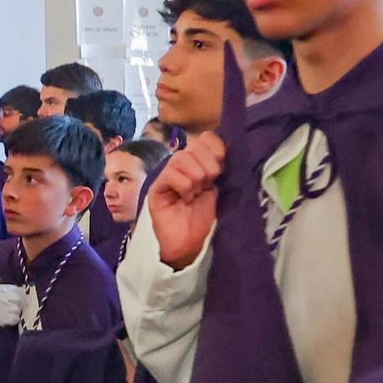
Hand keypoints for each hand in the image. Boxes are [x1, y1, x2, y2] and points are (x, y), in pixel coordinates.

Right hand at [0, 284, 27, 346]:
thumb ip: (5, 294)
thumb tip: (25, 293)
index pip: (16, 288)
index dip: (22, 295)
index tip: (23, 301)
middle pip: (18, 298)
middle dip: (20, 306)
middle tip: (17, 311)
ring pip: (17, 309)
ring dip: (16, 315)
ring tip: (8, 317)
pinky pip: (14, 318)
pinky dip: (13, 322)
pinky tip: (7, 322)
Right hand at [148, 132, 224, 269]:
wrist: (190, 245)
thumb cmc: (204, 219)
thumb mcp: (219, 189)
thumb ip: (219, 168)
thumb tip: (226, 149)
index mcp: (199, 161)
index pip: (207, 137)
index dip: (217, 149)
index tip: (222, 169)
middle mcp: (182, 164)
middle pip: (196, 145)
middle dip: (208, 166)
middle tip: (207, 186)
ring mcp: (167, 174)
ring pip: (182, 157)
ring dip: (196, 178)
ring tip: (195, 194)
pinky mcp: (156, 187)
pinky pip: (171, 174)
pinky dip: (183, 186)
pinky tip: (184, 199)